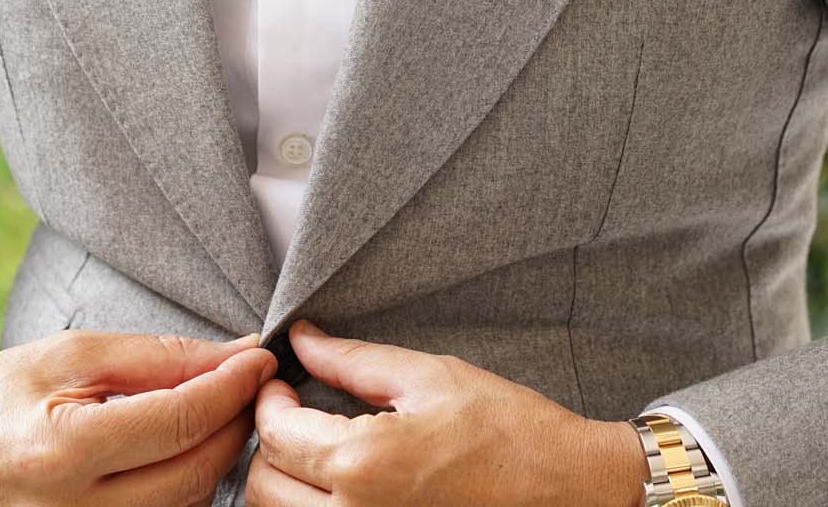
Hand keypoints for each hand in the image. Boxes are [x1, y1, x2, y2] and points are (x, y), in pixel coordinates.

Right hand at [0, 328, 275, 505]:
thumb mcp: (67, 354)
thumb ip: (155, 358)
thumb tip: (231, 354)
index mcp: (61, 452)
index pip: (180, 421)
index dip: (232, 385)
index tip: (259, 357)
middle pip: (195, 472)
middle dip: (233, 422)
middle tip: (245, 382)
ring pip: (187, 505)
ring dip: (214, 457)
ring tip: (212, 412)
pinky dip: (184, 488)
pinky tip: (181, 452)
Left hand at [246, 319, 646, 506]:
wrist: (563, 487)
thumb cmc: (507, 430)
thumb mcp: (428, 376)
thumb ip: (352, 360)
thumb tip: (302, 340)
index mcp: (363, 462)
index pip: (275, 433)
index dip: (269, 399)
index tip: (282, 382)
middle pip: (264, 485)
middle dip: (271, 443)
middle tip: (296, 413)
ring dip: (285, 481)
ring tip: (313, 447)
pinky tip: (337, 481)